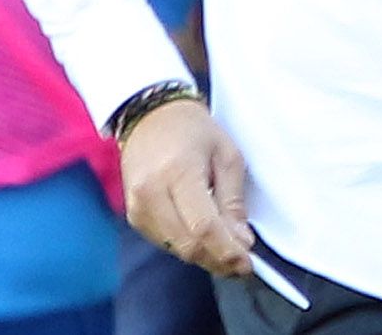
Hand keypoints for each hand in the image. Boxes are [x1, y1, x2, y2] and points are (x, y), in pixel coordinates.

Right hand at [121, 99, 257, 278]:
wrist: (150, 116)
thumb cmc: (194, 131)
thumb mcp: (226, 155)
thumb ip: (233, 201)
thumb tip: (241, 242)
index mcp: (178, 172)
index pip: (203, 226)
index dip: (226, 251)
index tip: (248, 264)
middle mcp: (152, 193)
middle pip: (188, 244)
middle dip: (218, 260)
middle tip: (242, 264)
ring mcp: (138, 206)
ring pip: (176, 248)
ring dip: (205, 256)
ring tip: (228, 252)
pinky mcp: (134, 215)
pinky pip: (165, 241)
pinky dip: (188, 245)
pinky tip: (205, 239)